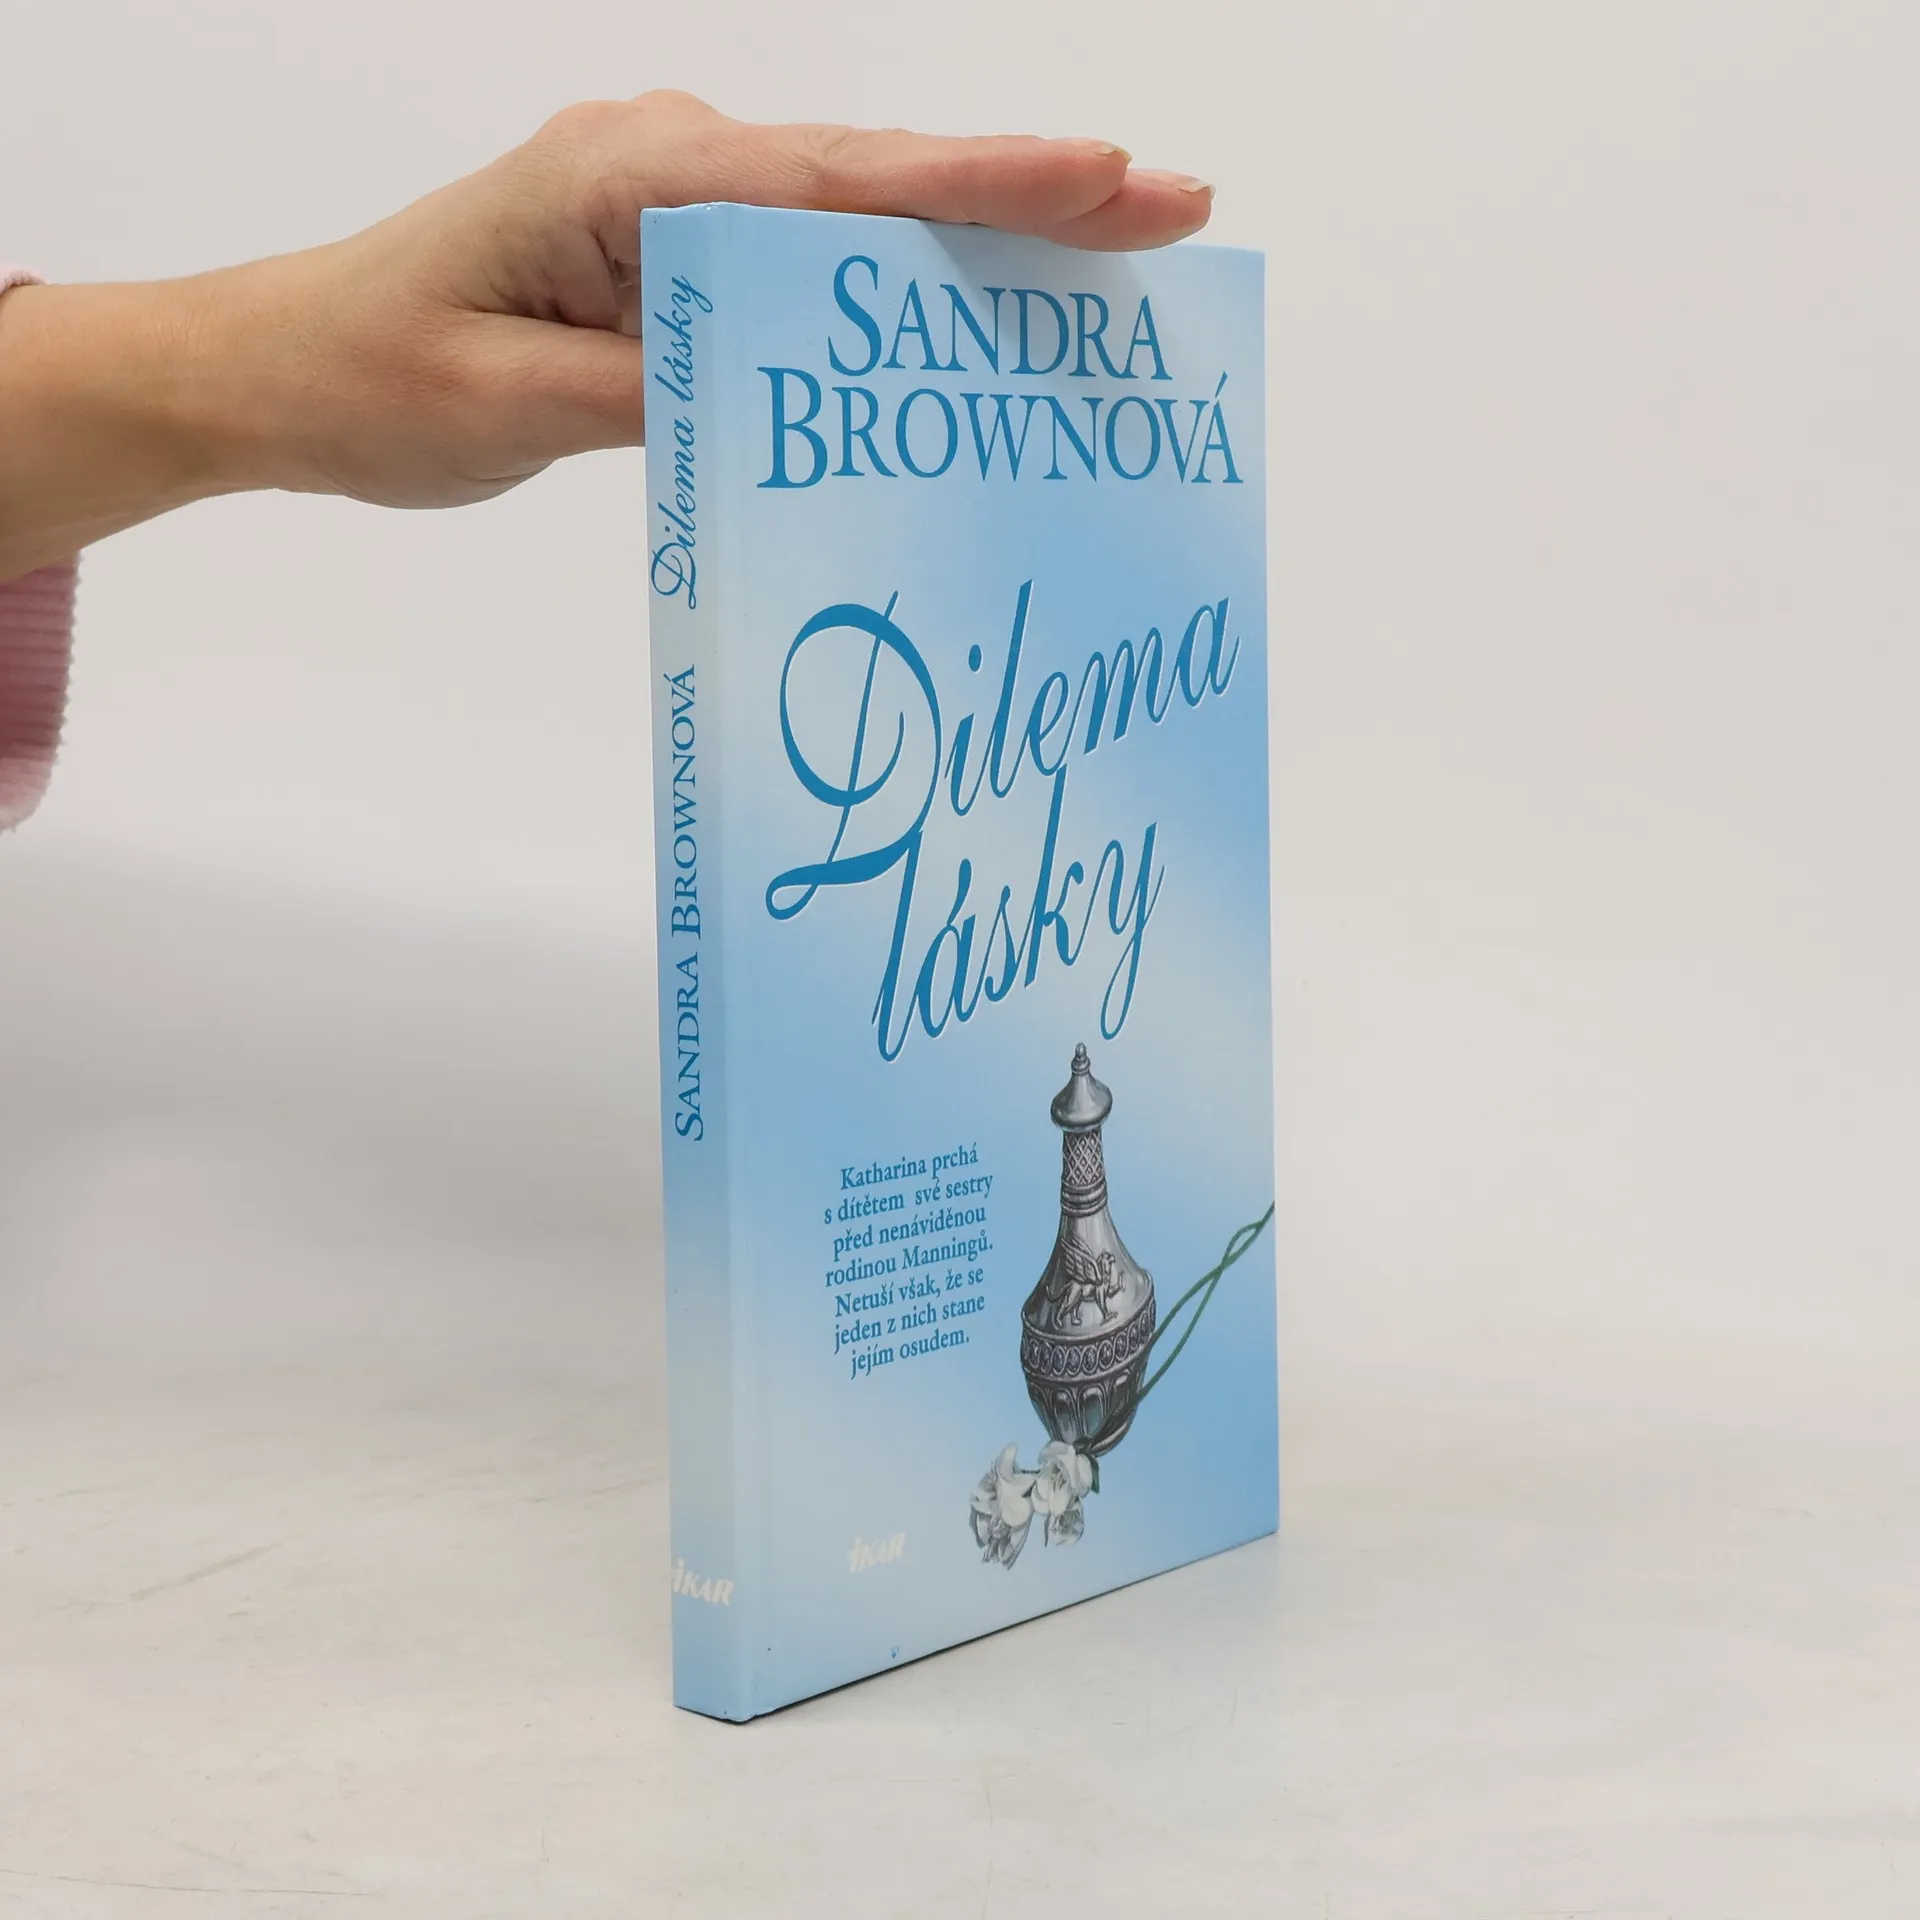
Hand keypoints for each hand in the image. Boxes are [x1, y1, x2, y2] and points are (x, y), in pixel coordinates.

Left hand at [0, 93, 1213, 576]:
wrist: (286, 364)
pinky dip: (899, 283)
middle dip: (1025, 194)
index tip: (1104, 180)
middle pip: (871, 180)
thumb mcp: (510, 408)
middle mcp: (664, 164)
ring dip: (979, 235)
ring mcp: (673, 199)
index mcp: (625, 179)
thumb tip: (799, 393)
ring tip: (1111, 258)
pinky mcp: (672, 249)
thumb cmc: (378, 380)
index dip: (979, 185)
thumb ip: (656, 392)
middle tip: (1169, 209)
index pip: (830, 185)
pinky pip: (809, 260)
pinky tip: (973, 314)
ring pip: (855, 215)